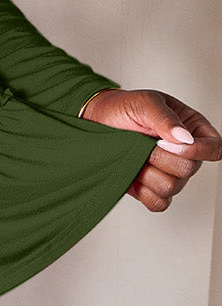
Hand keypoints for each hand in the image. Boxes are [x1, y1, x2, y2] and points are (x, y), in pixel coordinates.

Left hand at [80, 89, 221, 211]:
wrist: (95, 120)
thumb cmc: (122, 108)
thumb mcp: (144, 102)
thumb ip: (165, 118)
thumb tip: (185, 138)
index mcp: (192, 129)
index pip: (214, 148)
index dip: (197, 150)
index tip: (167, 143)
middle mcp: (186, 154)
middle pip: (189, 170)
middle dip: (160, 157)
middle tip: (144, 142)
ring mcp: (170, 173)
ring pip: (172, 187)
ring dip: (148, 172)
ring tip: (136, 154)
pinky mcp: (152, 189)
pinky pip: (159, 203)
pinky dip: (143, 191)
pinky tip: (134, 172)